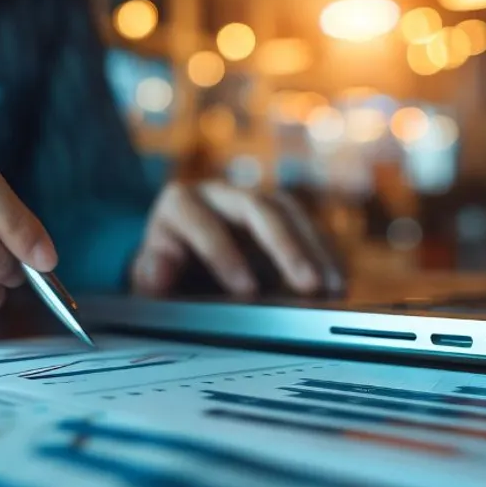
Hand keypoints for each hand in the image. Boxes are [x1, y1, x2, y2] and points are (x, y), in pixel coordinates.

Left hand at [130, 181, 342, 296]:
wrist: (177, 264)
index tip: (246, 290)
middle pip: (257, 209)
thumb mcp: (147, 277)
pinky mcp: (281, 220)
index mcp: (180, 204)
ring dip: (314, 250)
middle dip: (285, 247)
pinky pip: (308, 229)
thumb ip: (150, 275)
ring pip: (290, 213)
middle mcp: (220, 195)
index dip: (223, 254)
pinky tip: (339, 284)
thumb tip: (157, 270)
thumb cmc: (162, 271)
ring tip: (333, 288)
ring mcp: (254, 204)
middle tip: (308, 286)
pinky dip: (325, 255)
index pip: (201, 222)